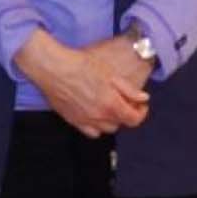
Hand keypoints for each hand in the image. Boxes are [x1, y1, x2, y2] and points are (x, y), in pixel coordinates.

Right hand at [15, 30, 148, 137]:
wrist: (53, 68)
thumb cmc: (79, 65)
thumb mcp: (109, 72)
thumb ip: (128, 89)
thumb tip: (143, 98)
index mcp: (111, 104)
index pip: (134, 119)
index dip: (141, 112)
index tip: (141, 105)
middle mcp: (99, 117)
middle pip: (120, 124)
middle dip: (126, 114)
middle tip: (124, 102)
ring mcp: (85, 120)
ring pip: (106, 129)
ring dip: (111, 120)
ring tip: (109, 107)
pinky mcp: (73, 120)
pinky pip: (90, 132)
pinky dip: (97, 126)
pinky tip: (95, 115)